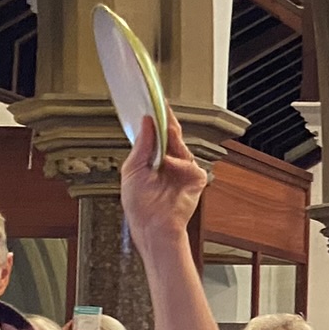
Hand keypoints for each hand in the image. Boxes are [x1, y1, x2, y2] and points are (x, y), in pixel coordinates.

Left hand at [121, 112, 208, 252]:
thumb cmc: (140, 204)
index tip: (153, 104)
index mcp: (153, 159)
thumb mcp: (132, 170)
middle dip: (167, 121)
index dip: (156, 120)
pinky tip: (167, 163)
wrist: (153, 225)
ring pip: (180, 145)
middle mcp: (170, 162)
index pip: (157, 134)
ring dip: (172, 136)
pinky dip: (176, 162)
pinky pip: (187, 162)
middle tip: (162, 106)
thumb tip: (147, 123)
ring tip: (165, 124)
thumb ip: (142, 145)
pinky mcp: (195, 178)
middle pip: (171, 135)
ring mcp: (184, 169)